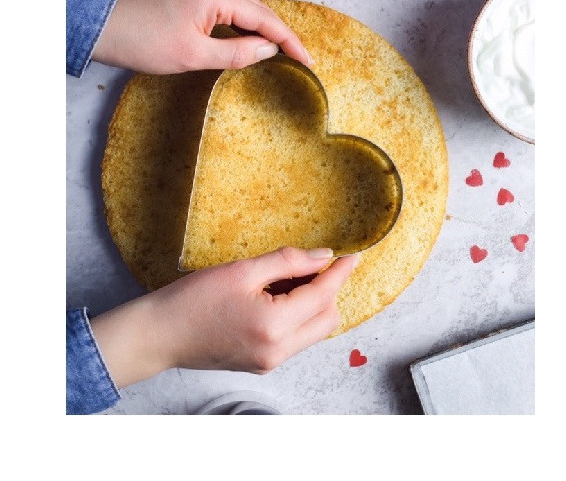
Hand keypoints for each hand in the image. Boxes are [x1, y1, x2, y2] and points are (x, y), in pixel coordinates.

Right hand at [91, 247, 358, 387]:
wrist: (158, 335)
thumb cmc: (192, 300)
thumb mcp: (242, 271)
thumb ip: (287, 262)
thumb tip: (322, 257)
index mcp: (274, 327)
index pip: (323, 296)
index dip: (340, 273)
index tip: (352, 255)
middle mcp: (278, 351)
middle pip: (326, 318)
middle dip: (328, 289)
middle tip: (311, 263)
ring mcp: (270, 362)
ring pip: (313, 331)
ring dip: (313, 303)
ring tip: (289, 278)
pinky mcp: (261, 363)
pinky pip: (295, 339)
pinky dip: (297, 316)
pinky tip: (278, 296)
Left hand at [92, 0, 312, 73]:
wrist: (108, 29)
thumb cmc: (145, 42)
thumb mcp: (195, 56)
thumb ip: (237, 53)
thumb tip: (269, 50)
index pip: (263, 19)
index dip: (288, 41)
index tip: (307, 59)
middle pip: (258, 9)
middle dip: (279, 35)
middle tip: (299, 59)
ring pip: (245, 7)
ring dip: (262, 30)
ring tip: (282, 53)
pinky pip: (230, 6)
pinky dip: (244, 24)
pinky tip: (252, 39)